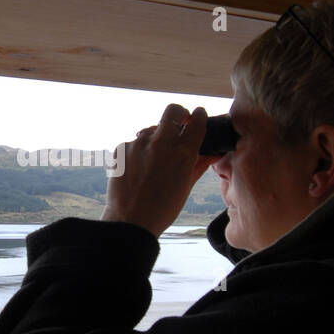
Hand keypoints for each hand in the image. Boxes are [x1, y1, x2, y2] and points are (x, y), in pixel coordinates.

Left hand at [101, 104, 218, 237]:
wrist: (130, 221)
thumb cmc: (162, 209)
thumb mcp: (186, 186)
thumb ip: (199, 164)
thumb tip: (212, 153)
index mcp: (183, 152)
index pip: (197, 121)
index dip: (199, 116)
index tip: (198, 115)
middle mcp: (161, 143)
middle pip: (173, 111)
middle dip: (179, 114)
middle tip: (179, 123)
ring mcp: (139, 143)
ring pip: (151, 130)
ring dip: (155, 140)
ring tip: (153, 164)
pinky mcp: (122, 148)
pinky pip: (134, 144)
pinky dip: (138, 153)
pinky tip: (138, 172)